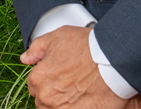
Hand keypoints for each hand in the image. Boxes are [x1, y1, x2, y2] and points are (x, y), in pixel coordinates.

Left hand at [21, 25, 140, 108]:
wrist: (114, 61)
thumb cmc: (88, 48)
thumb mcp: (56, 37)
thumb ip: (37, 49)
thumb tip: (26, 58)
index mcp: (39, 79)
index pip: (33, 85)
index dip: (45, 78)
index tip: (56, 74)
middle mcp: (48, 98)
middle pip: (43, 100)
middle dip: (53, 92)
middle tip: (68, 82)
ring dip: (63, 103)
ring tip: (76, 92)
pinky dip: (75, 107)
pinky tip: (83, 99)